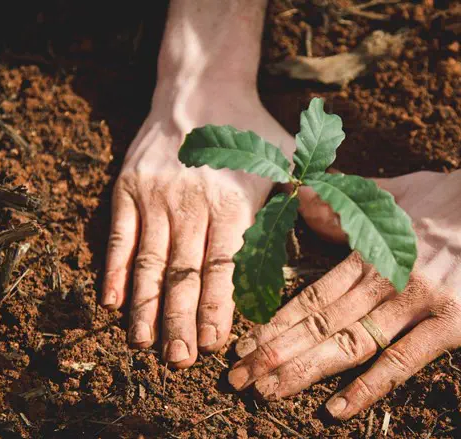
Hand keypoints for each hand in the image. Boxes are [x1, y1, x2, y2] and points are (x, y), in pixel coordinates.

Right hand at [101, 81, 294, 367]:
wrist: (200, 87)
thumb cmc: (250, 131)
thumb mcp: (287, 159)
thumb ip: (310, 196)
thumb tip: (348, 227)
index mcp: (233, 203)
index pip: (223, 267)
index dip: (217, 307)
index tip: (213, 344)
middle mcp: (192, 204)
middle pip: (184, 273)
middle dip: (181, 321)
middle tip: (178, 361)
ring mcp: (155, 197)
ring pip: (149, 262)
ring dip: (146, 306)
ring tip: (144, 344)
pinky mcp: (127, 188)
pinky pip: (119, 236)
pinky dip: (114, 271)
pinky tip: (112, 303)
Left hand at [228, 165, 460, 418]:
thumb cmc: (459, 196)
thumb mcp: (394, 193)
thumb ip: (345, 204)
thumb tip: (300, 195)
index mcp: (370, 250)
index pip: (312, 293)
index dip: (275, 322)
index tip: (244, 345)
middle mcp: (386, 278)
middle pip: (320, 321)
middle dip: (274, 352)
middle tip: (237, 379)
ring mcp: (418, 302)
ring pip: (349, 342)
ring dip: (304, 369)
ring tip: (266, 392)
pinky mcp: (453, 324)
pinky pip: (403, 361)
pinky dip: (368, 387)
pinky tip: (335, 410)